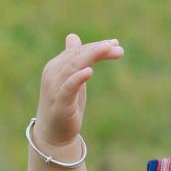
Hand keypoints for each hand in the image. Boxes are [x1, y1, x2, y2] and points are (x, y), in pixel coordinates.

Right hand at [35, 33, 124, 147]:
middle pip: (77, 56)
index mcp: (57, 66)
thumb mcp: (72, 79)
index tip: (116, 44)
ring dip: (91, 56)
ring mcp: (55, 88)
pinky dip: (77, 79)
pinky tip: (89, 71)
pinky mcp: (59, 103)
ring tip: (106, 49)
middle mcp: (53, 73)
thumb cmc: (64, 104)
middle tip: (117, 47)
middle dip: (98, 49)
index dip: (97, 46)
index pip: (78, 51)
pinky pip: (68, 88)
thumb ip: (75, 59)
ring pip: (73, 67)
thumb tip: (73, 37)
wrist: (53, 133)